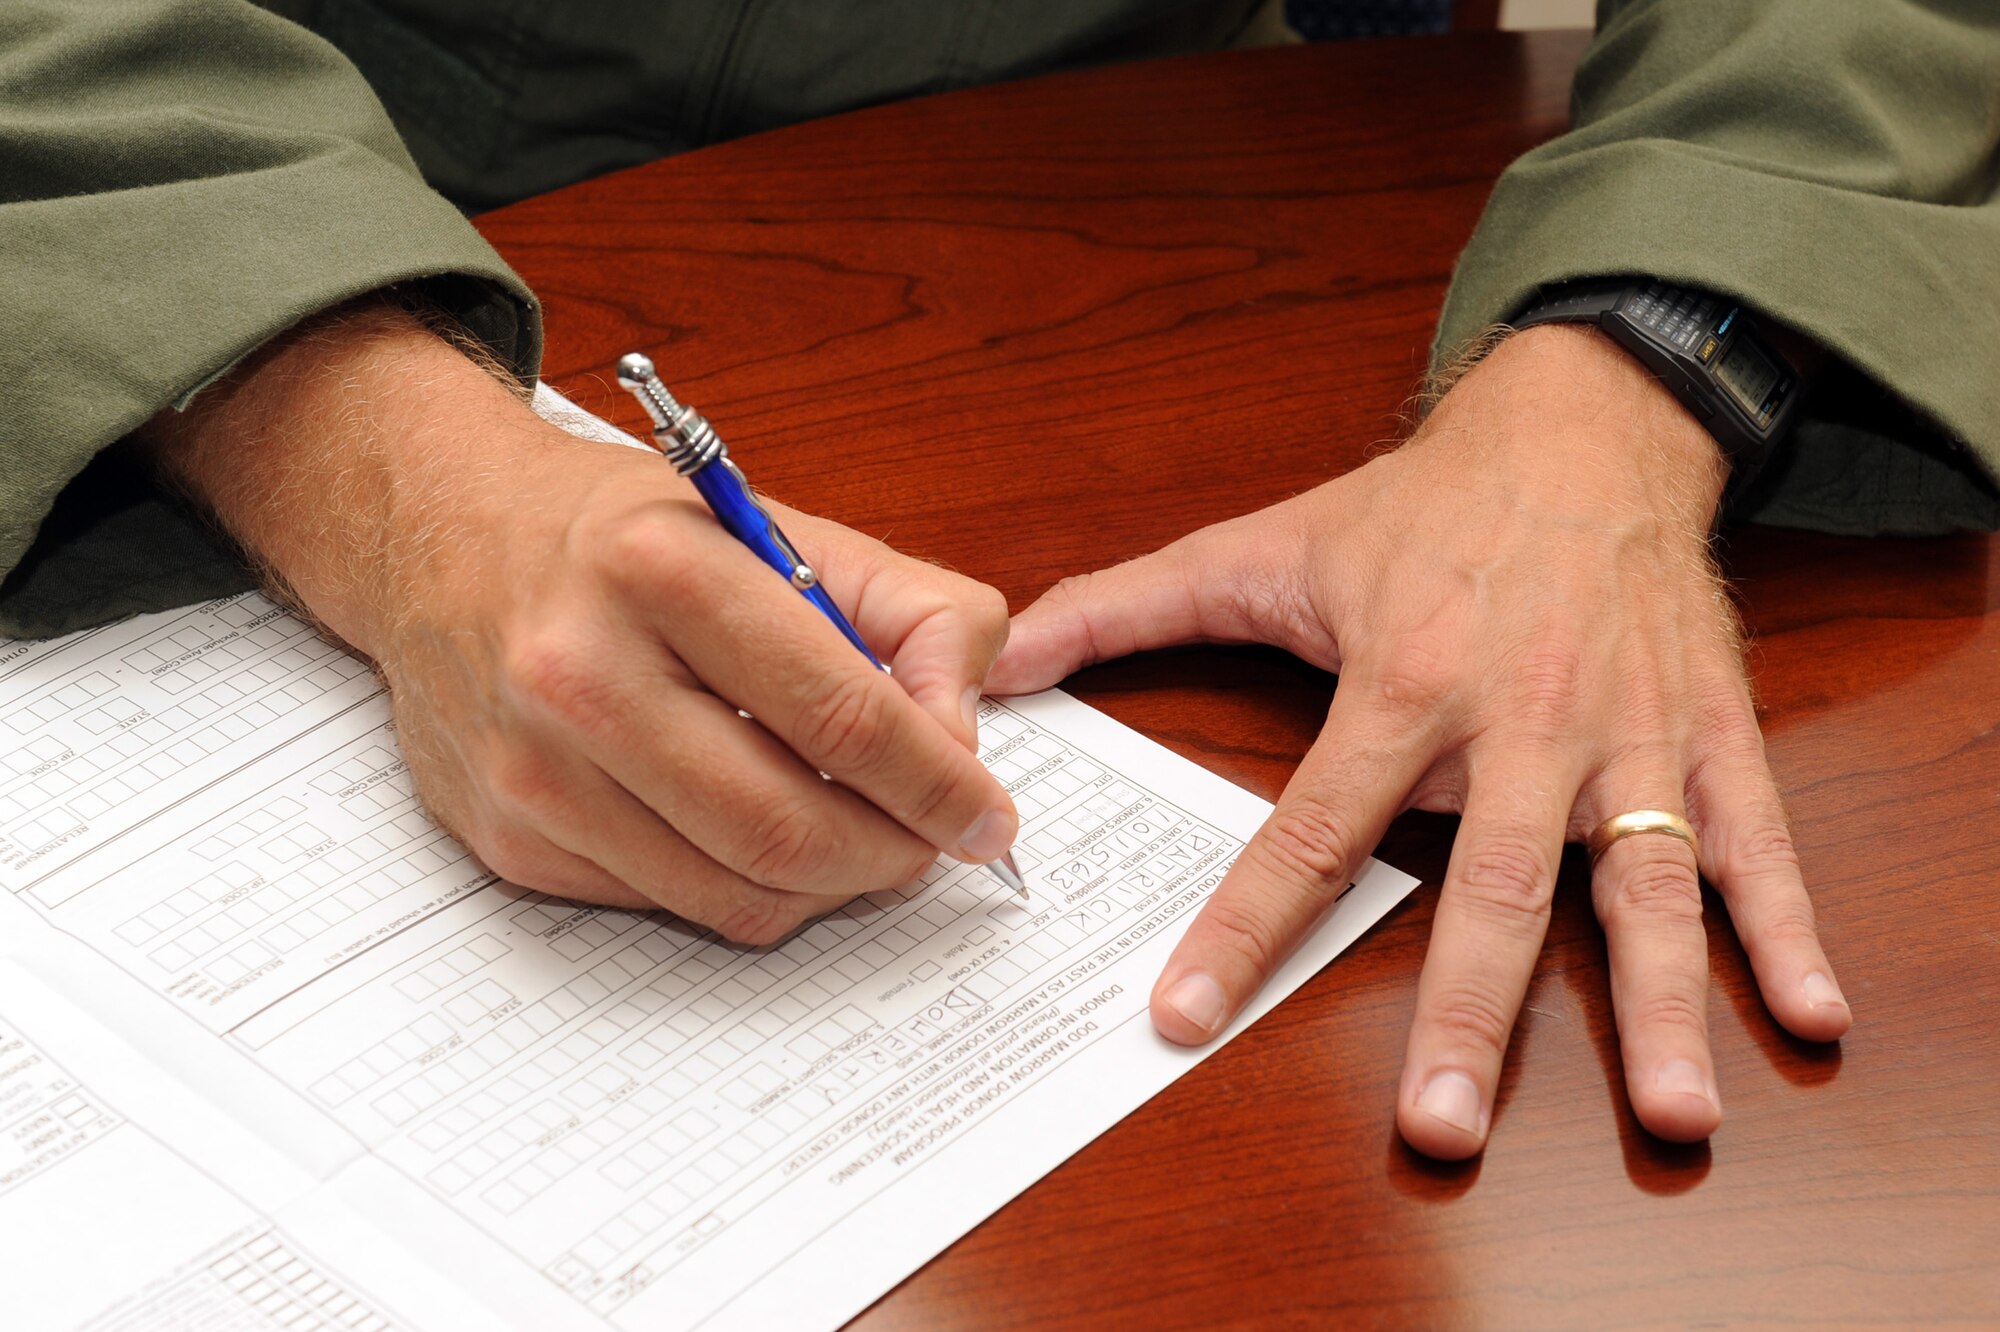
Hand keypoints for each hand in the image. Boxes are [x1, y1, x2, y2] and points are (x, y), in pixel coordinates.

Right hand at [140, 303, 1017, 941]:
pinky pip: (671, 903)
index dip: (940, 785)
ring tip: (859, 839)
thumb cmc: (623, 536)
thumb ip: (909, 612)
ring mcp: (533, 769)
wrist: (438, 536)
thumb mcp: (780, 525)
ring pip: (736, 892)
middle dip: (895, 854)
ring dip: (829, 885)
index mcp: (663, 570)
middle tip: (932, 843)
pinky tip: (754, 828)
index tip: (989, 817)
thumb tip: (960, 737)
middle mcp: (580, 673)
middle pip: (790, 829)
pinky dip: (743, 887)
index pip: (844, 718)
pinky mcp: (508, 839)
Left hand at [988, 324, 1850, 1156]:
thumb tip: (1008, 652)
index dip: (1246, 925)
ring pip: (1640, 880)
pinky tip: (1804, 1011)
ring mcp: (1622, 734)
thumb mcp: (1267, 541)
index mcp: (1404, 680)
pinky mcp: (1704, 731)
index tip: (1189, 1014)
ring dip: (1657, 1000)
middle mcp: (1517, 718)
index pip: (1311, 828)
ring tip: (1673, 1110)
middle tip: (1439, 1123)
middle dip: (1466, 1012)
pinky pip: (1751, 837)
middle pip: (1489, 886)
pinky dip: (1783, 924)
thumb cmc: (1424, 503)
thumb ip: (1132, 603)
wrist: (1585, 423)